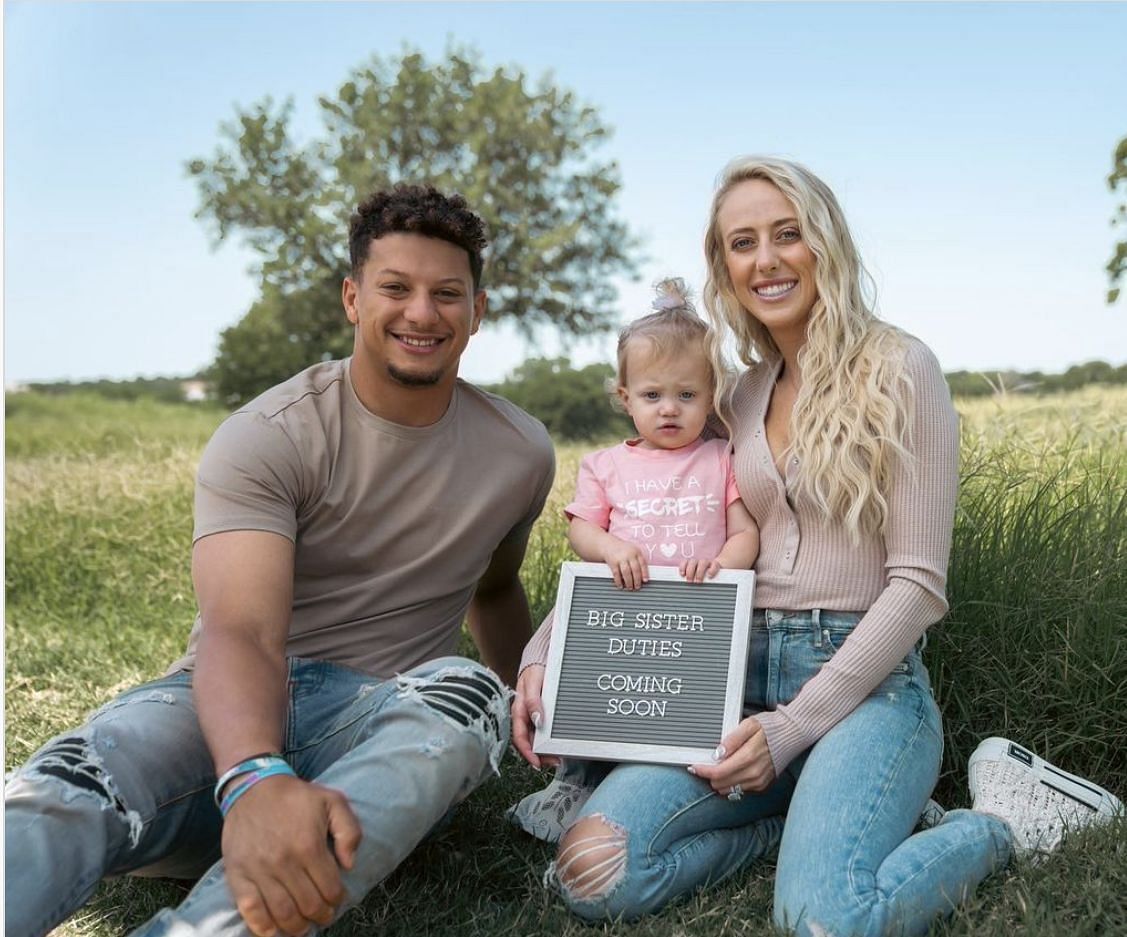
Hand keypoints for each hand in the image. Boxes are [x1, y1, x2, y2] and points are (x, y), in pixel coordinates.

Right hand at [222, 774, 361, 936]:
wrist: (253, 787)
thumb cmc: (296, 796)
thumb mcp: (333, 801)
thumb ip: (349, 830)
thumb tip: (349, 865)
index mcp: (309, 845)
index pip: (329, 888)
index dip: (337, 900)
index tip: (337, 901)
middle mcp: (284, 862)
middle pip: (308, 905)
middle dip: (320, 916)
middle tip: (323, 916)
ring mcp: (259, 871)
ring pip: (282, 913)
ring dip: (296, 927)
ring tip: (303, 927)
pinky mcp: (238, 875)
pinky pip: (250, 910)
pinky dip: (262, 927)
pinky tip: (273, 931)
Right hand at [511, 664, 558, 769]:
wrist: (540, 661)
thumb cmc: (534, 671)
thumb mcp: (533, 683)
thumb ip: (533, 701)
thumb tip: (537, 719)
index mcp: (519, 710)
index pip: (519, 736)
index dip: (527, 751)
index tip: (537, 762)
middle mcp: (524, 716)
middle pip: (529, 742)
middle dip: (539, 755)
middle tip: (554, 761)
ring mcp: (532, 716)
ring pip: (536, 739)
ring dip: (544, 750)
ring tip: (557, 757)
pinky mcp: (541, 714)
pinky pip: (542, 731)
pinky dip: (549, 740)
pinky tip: (557, 744)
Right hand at [602, 539, 648, 589]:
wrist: (609, 544)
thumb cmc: (623, 550)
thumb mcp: (633, 551)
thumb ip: (638, 561)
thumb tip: (643, 576)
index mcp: (636, 552)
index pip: (643, 564)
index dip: (645, 573)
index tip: (645, 581)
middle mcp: (629, 554)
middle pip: (635, 569)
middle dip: (637, 580)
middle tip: (637, 587)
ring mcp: (620, 558)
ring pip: (626, 572)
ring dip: (629, 582)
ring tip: (630, 587)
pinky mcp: (612, 562)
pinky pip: (616, 573)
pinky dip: (619, 581)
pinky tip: (620, 585)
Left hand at [680, 556, 722, 582]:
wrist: (720, 567)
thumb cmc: (705, 575)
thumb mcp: (696, 577)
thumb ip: (691, 579)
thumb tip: (684, 589)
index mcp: (693, 564)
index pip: (686, 562)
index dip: (682, 567)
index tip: (682, 574)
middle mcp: (699, 562)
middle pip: (692, 562)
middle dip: (690, 572)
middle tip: (689, 581)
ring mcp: (708, 563)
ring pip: (703, 563)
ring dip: (699, 572)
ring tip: (698, 581)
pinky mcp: (717, 565)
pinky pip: (714, 565)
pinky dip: (712, 570)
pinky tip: (709, 575)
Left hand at [689, 716, 775, 795]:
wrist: (793, 734)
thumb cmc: (770, 727)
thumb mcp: (749, 724)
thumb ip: (732, 739)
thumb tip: (717, 753)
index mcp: (748, 758)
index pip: (718, 773)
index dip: (702, 771)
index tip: (693, 766)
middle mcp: (754, 774)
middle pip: (721, 784)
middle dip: (709, 776)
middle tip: (706, 764)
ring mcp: (759, 782)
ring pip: (729, 790)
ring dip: (720, 781)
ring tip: (718, 767)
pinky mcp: (762, 786)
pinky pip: (740, 791)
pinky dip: (731, 783)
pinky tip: (732, 771)